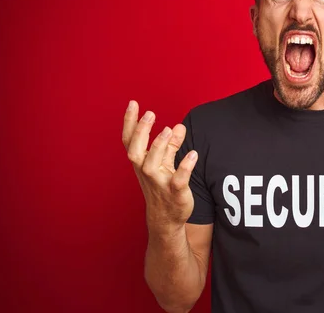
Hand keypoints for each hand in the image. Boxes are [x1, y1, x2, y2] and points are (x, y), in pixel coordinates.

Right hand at [122, 101, 197, 233]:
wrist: (166, 218)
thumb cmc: (164, 186)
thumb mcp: (165, 163)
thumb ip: (172, 145)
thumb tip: (179, 126)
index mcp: (141, 162)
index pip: (130, 141)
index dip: (130, 123)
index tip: (133, 103)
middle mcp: (146, 172)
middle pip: (136, 151)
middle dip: (141, 132)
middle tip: (150, 113)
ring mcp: (159, 183)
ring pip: (152, 165)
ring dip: (159, 147)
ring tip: (169, 129)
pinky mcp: (175, 194)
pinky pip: (178, 180)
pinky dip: (185, 168)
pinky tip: (193, 154)